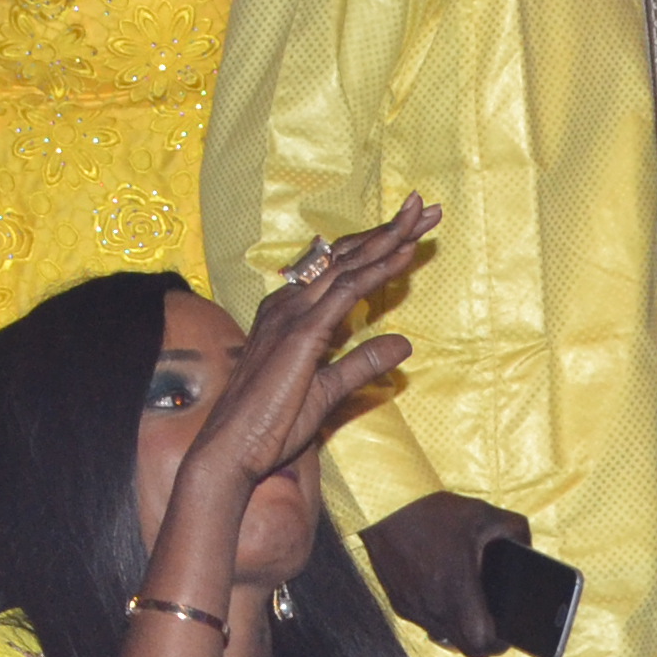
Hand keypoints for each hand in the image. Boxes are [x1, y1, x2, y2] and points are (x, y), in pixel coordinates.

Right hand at [167, 205, 437, 517]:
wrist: (233, 449)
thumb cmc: (270, 424)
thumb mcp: (327, 390)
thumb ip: (362, 363)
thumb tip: (403, 344)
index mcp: (290, 314)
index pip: (338, 270)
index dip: (375, 247)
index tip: (410, 231)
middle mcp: (289, 305)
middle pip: (345, 256)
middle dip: (387, 230)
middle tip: (423, 207)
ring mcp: (293, 315)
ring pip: (348, 265)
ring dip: (388, 238)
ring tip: (419, 216)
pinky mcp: (302, 333)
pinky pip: (346, 292)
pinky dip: (376, 270)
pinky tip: (401, 253)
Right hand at [360, 488, 531, 656]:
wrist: (381, 504)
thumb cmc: (434, 511)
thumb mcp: (484, 514)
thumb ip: (516, 532)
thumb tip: (530, 550)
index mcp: (457, 590)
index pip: (481, 644)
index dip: (500, 644)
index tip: (509, 631)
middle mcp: (432, 607)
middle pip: (464, 647)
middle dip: (482, 639)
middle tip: (494, 622)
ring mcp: (412, 607)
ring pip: (444, 635)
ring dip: (459, 627)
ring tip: (469, 603)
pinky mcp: (398, 601)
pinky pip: (425, 619)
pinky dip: (440, 612)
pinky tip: (445, 589)